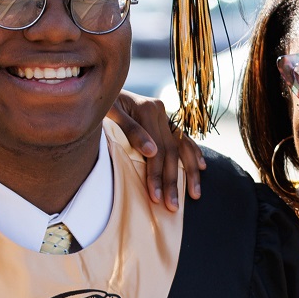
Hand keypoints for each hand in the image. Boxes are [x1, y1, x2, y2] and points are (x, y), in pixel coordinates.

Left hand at [106, 89, 204, 209]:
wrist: (96, 91)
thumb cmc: (99, 105)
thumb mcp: (109, 113)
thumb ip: (130, 130)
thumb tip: (152, 152)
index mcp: (148, 108)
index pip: (157, 150)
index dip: (156, 175)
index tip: (155, 197)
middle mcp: (160, 110)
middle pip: (171, 151)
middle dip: (172, 181)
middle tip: (172, 206)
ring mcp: (163, 114)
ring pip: (182, 146)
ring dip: (190, 172)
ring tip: (195, 194)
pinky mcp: (163, 119)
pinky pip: (182, 137)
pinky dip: (193, 151)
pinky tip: (202, 166)